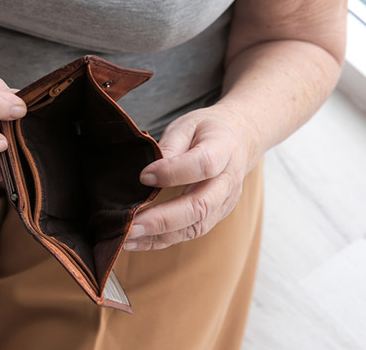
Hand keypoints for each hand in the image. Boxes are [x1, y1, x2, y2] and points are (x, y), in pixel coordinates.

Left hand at [124, 104, 258, 250]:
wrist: (238, 140)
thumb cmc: (206, 131)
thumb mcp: (187, 125)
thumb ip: (170, 146)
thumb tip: (149, 174)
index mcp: (223, 149)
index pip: (204, 164)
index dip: (173, 172)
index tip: (144, 176)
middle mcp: (228, 181)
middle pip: (201, 206)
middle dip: (163, 220)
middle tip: (131, 225)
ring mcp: (225, 203)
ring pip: (196, 226)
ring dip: (160, 236)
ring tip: (128, 237)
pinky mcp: (216, 216)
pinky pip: (190, 233)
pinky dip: (162, 240)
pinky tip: (138, 241)